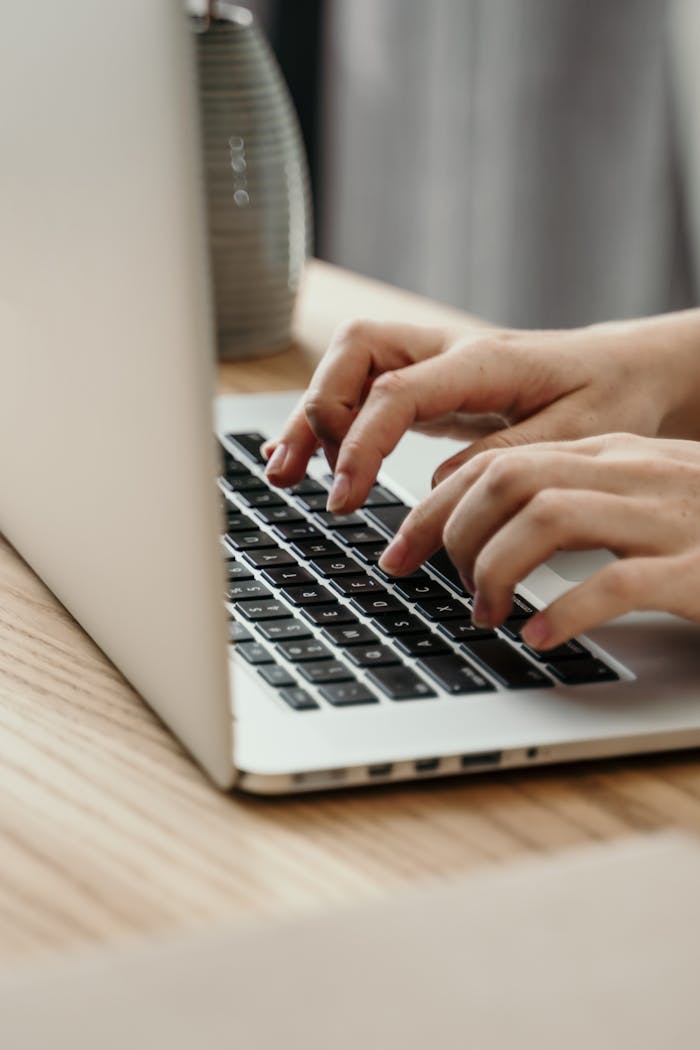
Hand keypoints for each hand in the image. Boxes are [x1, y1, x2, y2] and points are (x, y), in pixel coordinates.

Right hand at [265, 311, 699, 512]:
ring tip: (283, 473)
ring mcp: (434, 365)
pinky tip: (313, 462)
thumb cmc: (611, 397)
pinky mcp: (430, 386)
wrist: (628, 370)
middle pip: (355, 351)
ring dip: (312, 417)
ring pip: (349, 366)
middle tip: (305, 476)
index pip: (396, 389)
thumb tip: (438, 485)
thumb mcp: (575, 435)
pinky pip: (366, 393)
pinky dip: (334, 425)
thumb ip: (503, 457)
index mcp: (482, 360)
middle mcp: (447, 351)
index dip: (361, 440)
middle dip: (319, 411)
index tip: (344, 494)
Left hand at [378, 433, 699, 648]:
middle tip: (436, 584)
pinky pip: (619, 582)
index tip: (404, 548)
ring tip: (486, 613)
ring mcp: (674, 518)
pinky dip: (567, 609)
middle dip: (453, 533)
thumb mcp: (642, 504)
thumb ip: (579, 505)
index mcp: (618, 458)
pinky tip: (542, 636)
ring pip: (549, 516)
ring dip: (497, 569)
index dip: (440, 506)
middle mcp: (638, 475)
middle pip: (511, 478)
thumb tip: (490, 533)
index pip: (502, 462)